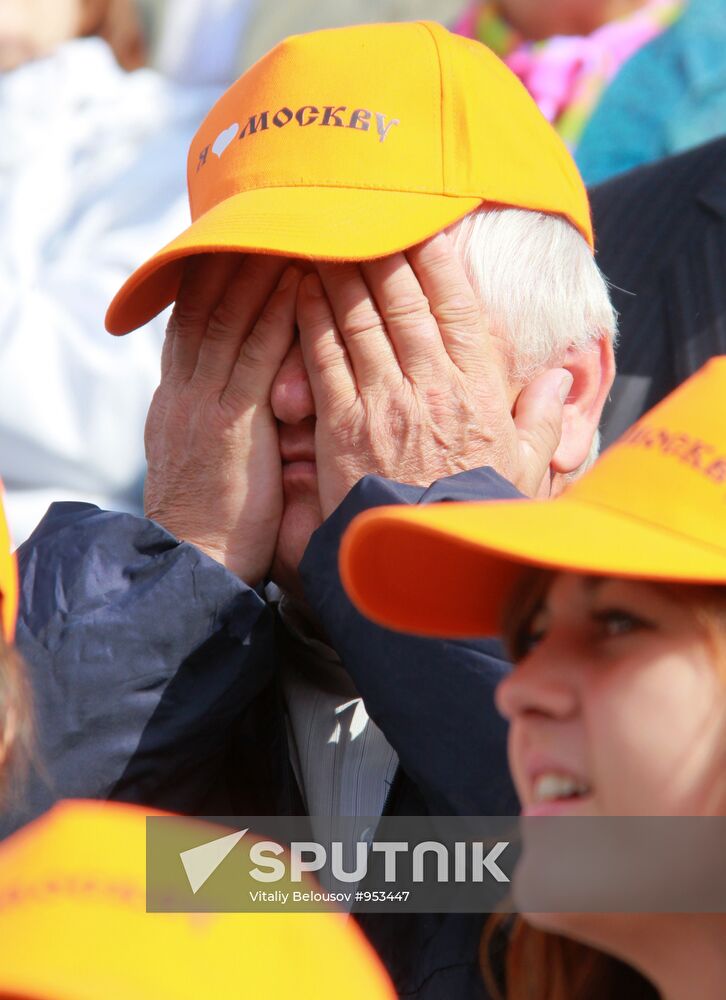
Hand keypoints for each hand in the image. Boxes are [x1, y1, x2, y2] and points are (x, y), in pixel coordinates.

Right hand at [144, 252, 300, 583]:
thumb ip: (222, 417)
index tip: (231, 240)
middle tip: (261, 214)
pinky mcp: (233, 424)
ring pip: (229, 318)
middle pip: (205, 305)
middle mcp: (186, 391)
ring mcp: (206, 404)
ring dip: (257, 268)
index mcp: (178, 399)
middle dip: (232, 255)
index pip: (191, 322)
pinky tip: (296, 281)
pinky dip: (275, 313)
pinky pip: (255, 355)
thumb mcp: (208, 458)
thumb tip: (248, 391)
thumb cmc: (213, 520)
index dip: (210, 276)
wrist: (195, 563)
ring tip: (286, 227)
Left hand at [296, 231, 571, 516]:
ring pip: (361, 318)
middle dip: (384, 249)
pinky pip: (324, 357)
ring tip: (328, 233)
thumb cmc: (476, 516)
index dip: (439, 260)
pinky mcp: (343, 425)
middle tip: (365, 211)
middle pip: (404, 299)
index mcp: (478, 390)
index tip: (424, 225)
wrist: (425, 561)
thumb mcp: (526, 471)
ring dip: (343, 271)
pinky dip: (313, 317)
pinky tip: (303, 287)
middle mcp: (431, 385)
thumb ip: (543, 420)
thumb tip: (560, 378)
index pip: (458, 307)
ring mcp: (384, 402)